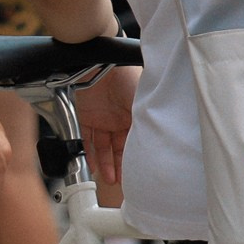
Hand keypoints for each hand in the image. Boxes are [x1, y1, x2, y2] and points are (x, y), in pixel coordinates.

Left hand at [76, 65, 137, 193]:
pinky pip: (86, 138)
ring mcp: (103, 118)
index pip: (135, 142)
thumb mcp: (142, 104)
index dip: (135, 159)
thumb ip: (147, 124)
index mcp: (136, 115)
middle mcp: (120, 118)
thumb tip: (157, 144)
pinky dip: (88, 152)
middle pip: (120, 147)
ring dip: (105, 163)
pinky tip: (92, 166)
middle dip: (121, 165)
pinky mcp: (86, 116)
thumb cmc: (126, 77)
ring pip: (103, 146)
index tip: (138, 174)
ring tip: (108, 178)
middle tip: (122, 182)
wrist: (99, 62)